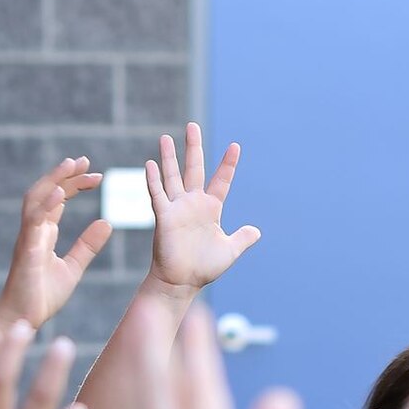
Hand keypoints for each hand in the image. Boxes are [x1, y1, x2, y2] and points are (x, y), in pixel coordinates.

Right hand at [0, 158, 111, 330]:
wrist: (24, 319)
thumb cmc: (42, 296)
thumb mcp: (73, 267)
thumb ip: (87, 245)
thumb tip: (107, 222)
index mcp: (43, 232)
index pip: (58, 199)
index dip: (74, 184)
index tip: (96, 175)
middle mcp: (33, 230)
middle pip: (46, 192)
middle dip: (64, 174)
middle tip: (86, 160)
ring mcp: (27, 237)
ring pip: (36, 199)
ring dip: (53, 180)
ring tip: (71, 165)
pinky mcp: (26, 250)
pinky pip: (33, 221)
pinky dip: (46, 205)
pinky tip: (60, 193)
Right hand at [144, 125, 260, 295]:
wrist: (182, 282)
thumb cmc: (204, 267)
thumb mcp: (229, 251)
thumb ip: (242, 239)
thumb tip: (257, 231)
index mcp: (210, 209)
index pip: (221, 181)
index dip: (228, 164)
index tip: (236, 146)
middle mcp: (193, 204)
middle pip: (194, 169)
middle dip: (193, 147)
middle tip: (192, 126)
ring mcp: (177, 208)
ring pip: (172, 176)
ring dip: (169, 157)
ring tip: (166, 137)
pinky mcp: (163, 217)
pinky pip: (157, 195)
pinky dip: (154, 180)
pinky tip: (151, 163)